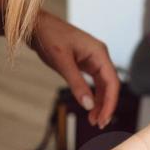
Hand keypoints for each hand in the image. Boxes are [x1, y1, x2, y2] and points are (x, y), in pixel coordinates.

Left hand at [28, 12, 119, 127]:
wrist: (36, 26)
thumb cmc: (50, 36)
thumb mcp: (62, 62)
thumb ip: (76, 84)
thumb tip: (88, 105)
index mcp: (99, 52)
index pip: (112, 82)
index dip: (110, 102)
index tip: (103, 118)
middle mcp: (99, 56)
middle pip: (110, 85)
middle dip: (106, 105)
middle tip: (98, 123)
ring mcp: (92, 59)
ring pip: (102, 85)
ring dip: (99, 102)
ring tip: (93, 119)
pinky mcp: (83, 63)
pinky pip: (93, 82)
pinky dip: (92, 95)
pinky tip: (88, 106)